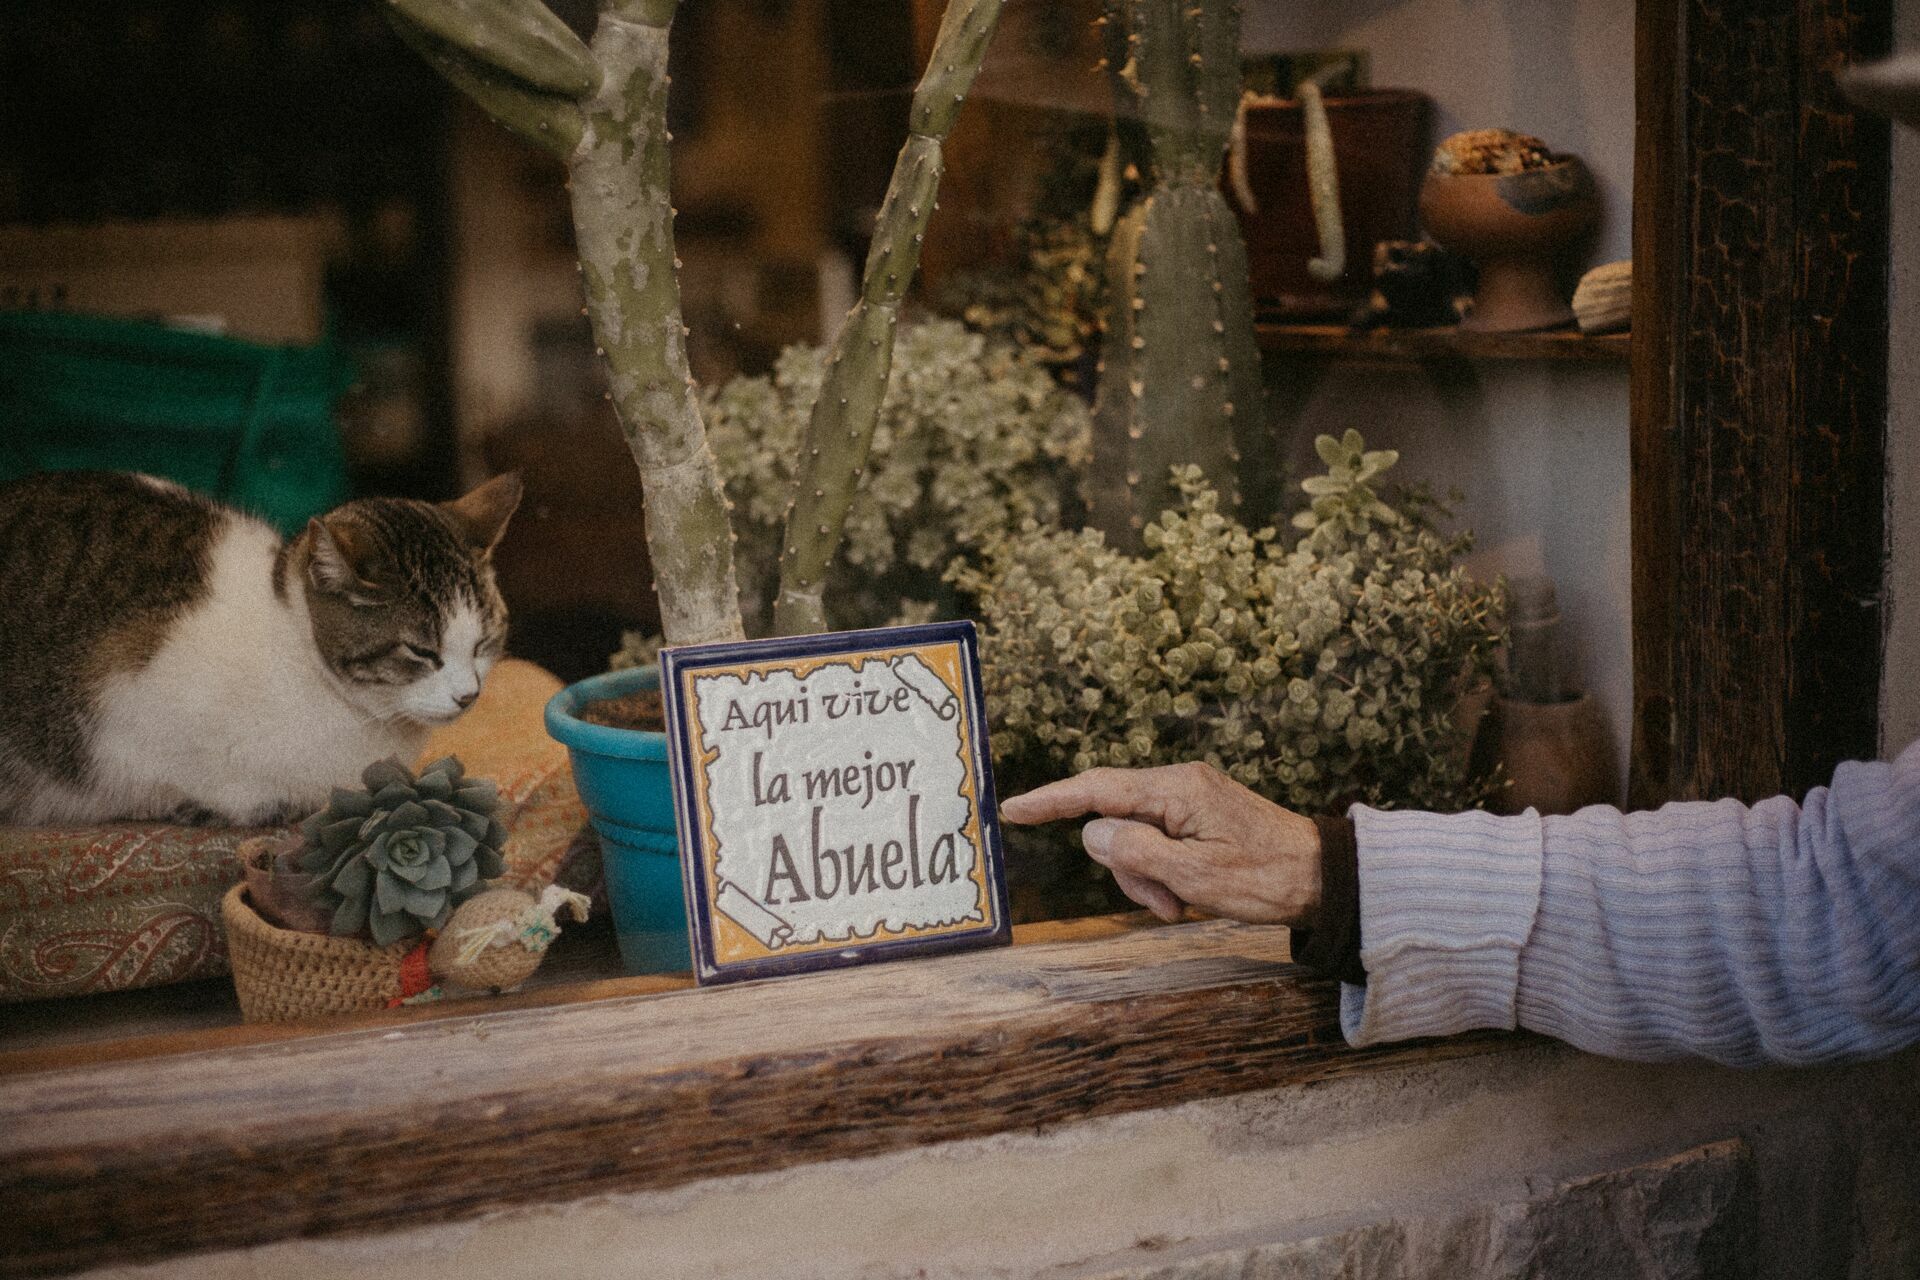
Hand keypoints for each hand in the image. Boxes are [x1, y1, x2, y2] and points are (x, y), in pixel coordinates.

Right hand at [999, 763, 1321, 926]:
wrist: (1323, 878)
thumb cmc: (1266, 878)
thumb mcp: (1195, 876)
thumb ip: (1136, 852)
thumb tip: (1092, 834)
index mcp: (1176, 791)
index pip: (1096, 789)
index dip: (1050, 800)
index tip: (1012, 809)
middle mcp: (1178, 785)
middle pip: (1114, 822)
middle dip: (1126, 869)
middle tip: (1162, 905)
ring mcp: (1189, 801)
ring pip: (1134, 840)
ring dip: (1147, 879)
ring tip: (1182, 906)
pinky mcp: (1198, 818)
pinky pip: (1158, 844)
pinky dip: (1163, 875)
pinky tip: (1189, 897)